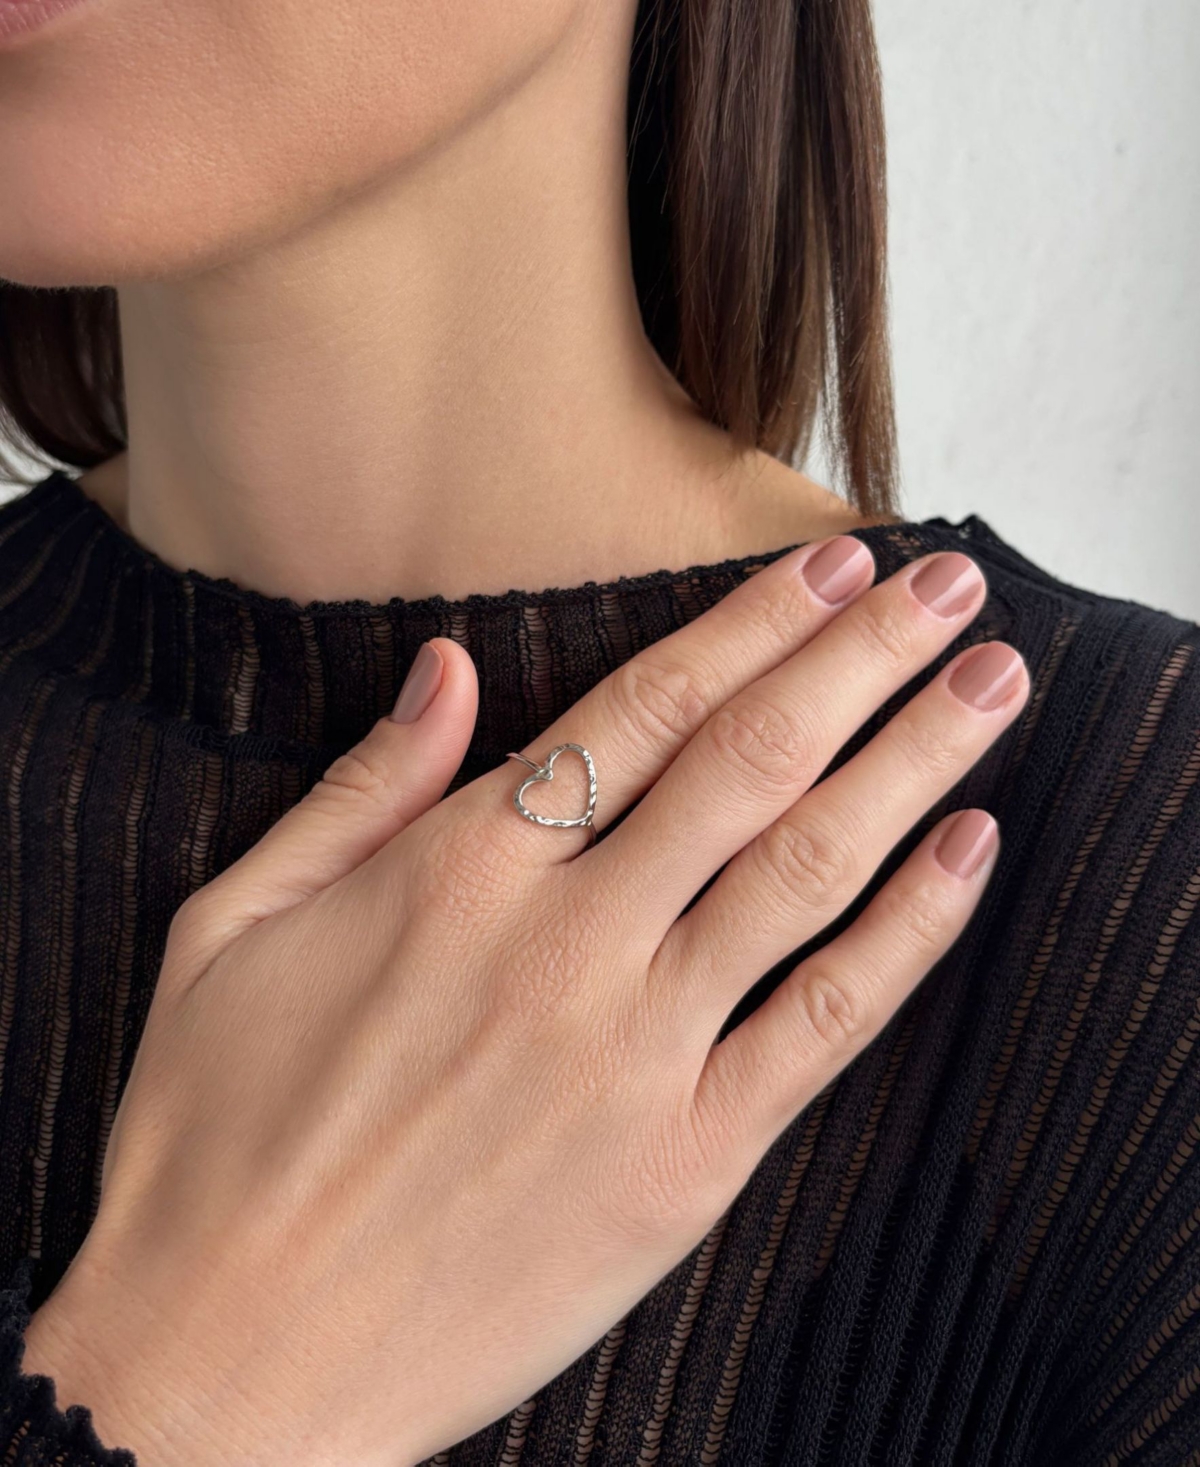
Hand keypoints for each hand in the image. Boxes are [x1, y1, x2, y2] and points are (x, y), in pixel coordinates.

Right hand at [22, 535, 1027, 1466]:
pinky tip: (969, 853)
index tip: (837, 566)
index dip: (754, 624)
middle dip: (863, 659)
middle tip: (953, 590)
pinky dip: (910, 932)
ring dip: (914, 762)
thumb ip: (359, 787)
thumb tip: (446, 666)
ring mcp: (635, 1053)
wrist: (228, 1359)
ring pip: (805, 869)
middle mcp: (565, 942)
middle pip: (750, 762)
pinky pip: (823, 1023)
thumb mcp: (235, 925)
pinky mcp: (684, 1162)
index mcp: (458, 871)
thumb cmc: (212, 1137)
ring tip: (994, 685)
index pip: (646, 710)